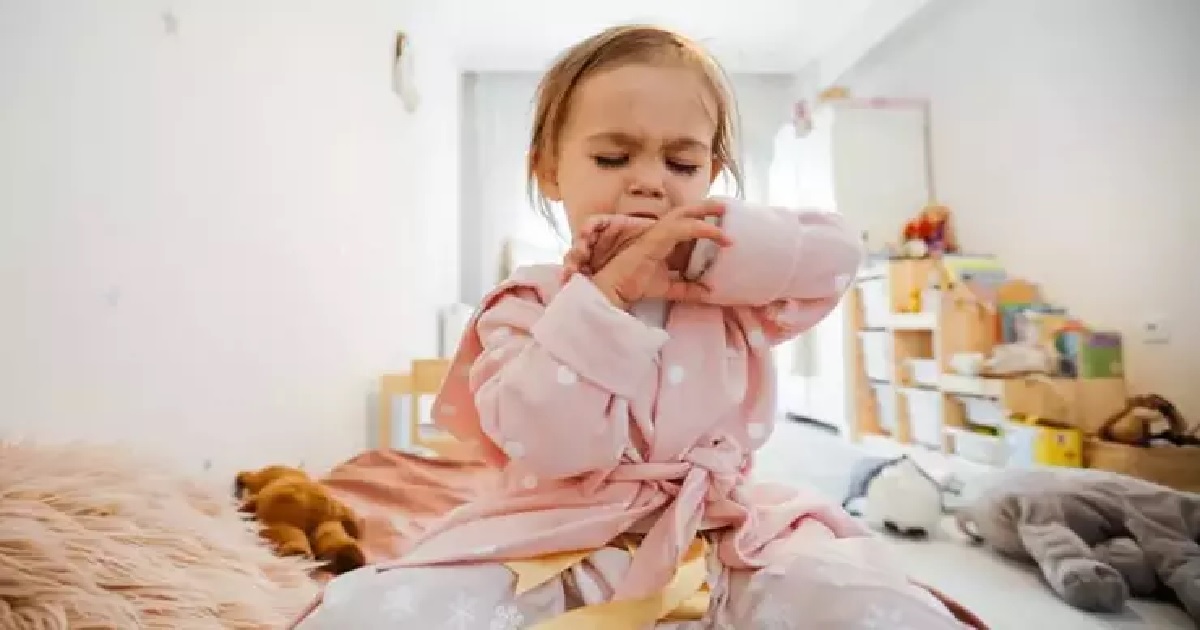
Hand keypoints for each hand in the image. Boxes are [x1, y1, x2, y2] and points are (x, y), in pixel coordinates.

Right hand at [570, 201, 729, 307]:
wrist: (614, 288)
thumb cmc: (634, 284)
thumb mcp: (668, 288)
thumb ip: (687, 289)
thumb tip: (709, 293)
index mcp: (663, 241)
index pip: (684, 225)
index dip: (703, 221)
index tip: (723, 225)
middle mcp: (660, 233)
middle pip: (685, 212)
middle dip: (706, 206)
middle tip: (726, 205)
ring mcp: (657, 233)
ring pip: (685, 214)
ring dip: (706, 210)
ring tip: (724, 209)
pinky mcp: (656, 238)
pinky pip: (683, 228)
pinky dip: (703, 229)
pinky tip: (718, 233)